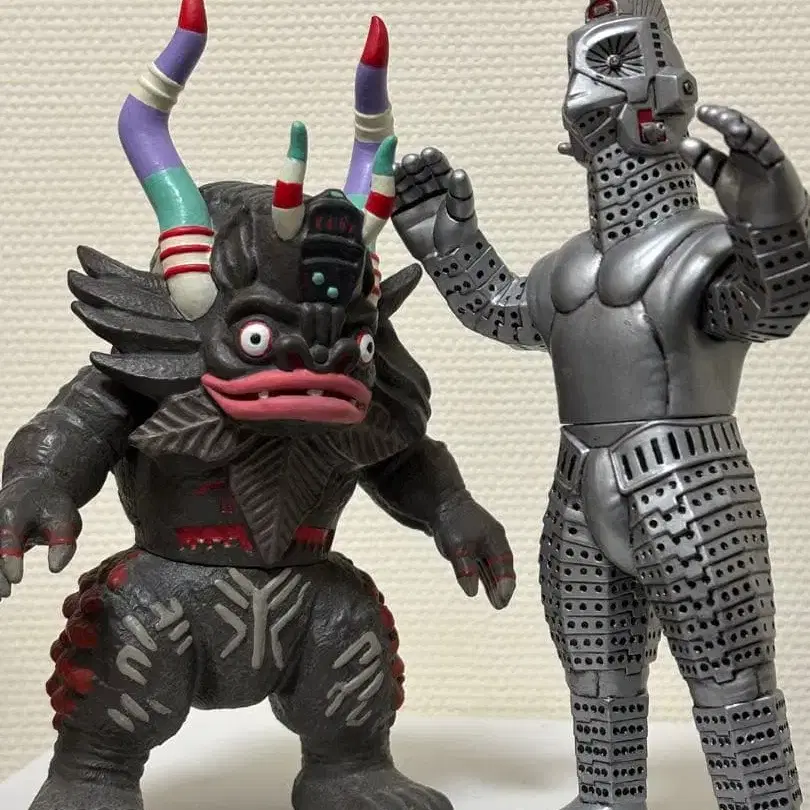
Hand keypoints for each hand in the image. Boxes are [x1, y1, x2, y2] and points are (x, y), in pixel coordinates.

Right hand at [0, 478, 80, 600]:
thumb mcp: (65, 520)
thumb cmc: (52, 508)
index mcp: (14, 514)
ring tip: (3, 594)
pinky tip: (0, 591)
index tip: (16, 579)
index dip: (10, 559)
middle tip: (6, 592)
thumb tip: (56, 568)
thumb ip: (62, 542)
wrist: (34, 489)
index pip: (8, 539)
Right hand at [392, 147, 479, 260]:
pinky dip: (386, 190)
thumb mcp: (464, 211)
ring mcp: (413, 201)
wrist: (446, 258)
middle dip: (414, 165)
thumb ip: (461, 192)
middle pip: (418, 173)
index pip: (437, 167)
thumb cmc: (460, 234)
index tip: (427, 153)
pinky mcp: (399, 213)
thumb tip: (458, 173)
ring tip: (395, 169)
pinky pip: (391, 199)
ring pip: (404, 183)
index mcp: (445, 185)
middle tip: (410, 161)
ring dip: (399, 174)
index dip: (432, 159)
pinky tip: (383, 181)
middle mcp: (427, 190)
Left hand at [432, 493, 515, 609]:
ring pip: (492, 565)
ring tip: (496, 600)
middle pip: (501, 567)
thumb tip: (472, 592)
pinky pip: (482, 560)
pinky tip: (481, 583)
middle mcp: (493, 539)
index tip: (502, 601)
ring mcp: (483, 538)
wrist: (440, 499)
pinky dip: (484, 573)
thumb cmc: (452, 521)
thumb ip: (466, 570)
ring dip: (494, 582)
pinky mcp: (472, 539)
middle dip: (501, 586)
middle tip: (501, 604)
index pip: (504, 567)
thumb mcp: (457, 548)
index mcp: (496, 540)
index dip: (505, 585)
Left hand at [679, 105, 806, 227]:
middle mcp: (750, 152)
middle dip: (724, 118)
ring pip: (753, 135)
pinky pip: (768, 150)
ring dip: (739, 126)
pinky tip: (745, 135)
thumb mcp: (718, 180)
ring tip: (724, 122)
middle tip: (708, 113)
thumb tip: (684, 144)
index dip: (714, 121)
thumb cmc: (747, 205)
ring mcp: (764, 157)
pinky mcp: (776, 165)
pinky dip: (757, 142)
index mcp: (736, 154)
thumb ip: (703, 164)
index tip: (700, 113)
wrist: (768, 227)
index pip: (724, 133)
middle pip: (739, 128)